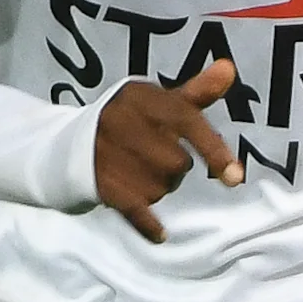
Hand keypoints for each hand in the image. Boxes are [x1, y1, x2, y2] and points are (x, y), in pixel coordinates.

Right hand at [93, 59, 242, 241]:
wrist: (68, 143)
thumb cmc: (127, 119)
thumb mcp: (157, 100)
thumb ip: (197, 90)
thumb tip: (229, 68)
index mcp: (143, 98)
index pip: (186, 122)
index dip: (212, 149)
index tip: (234, 177)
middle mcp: (124, 123)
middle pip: (178, 164)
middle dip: (175, 167)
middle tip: (155, 156)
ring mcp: (111, 156)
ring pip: (162, 188)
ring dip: (159, 187)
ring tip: (138, 172)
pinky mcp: (102, 185)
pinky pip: (137, 212)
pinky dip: (150, 225)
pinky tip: (159, 233)